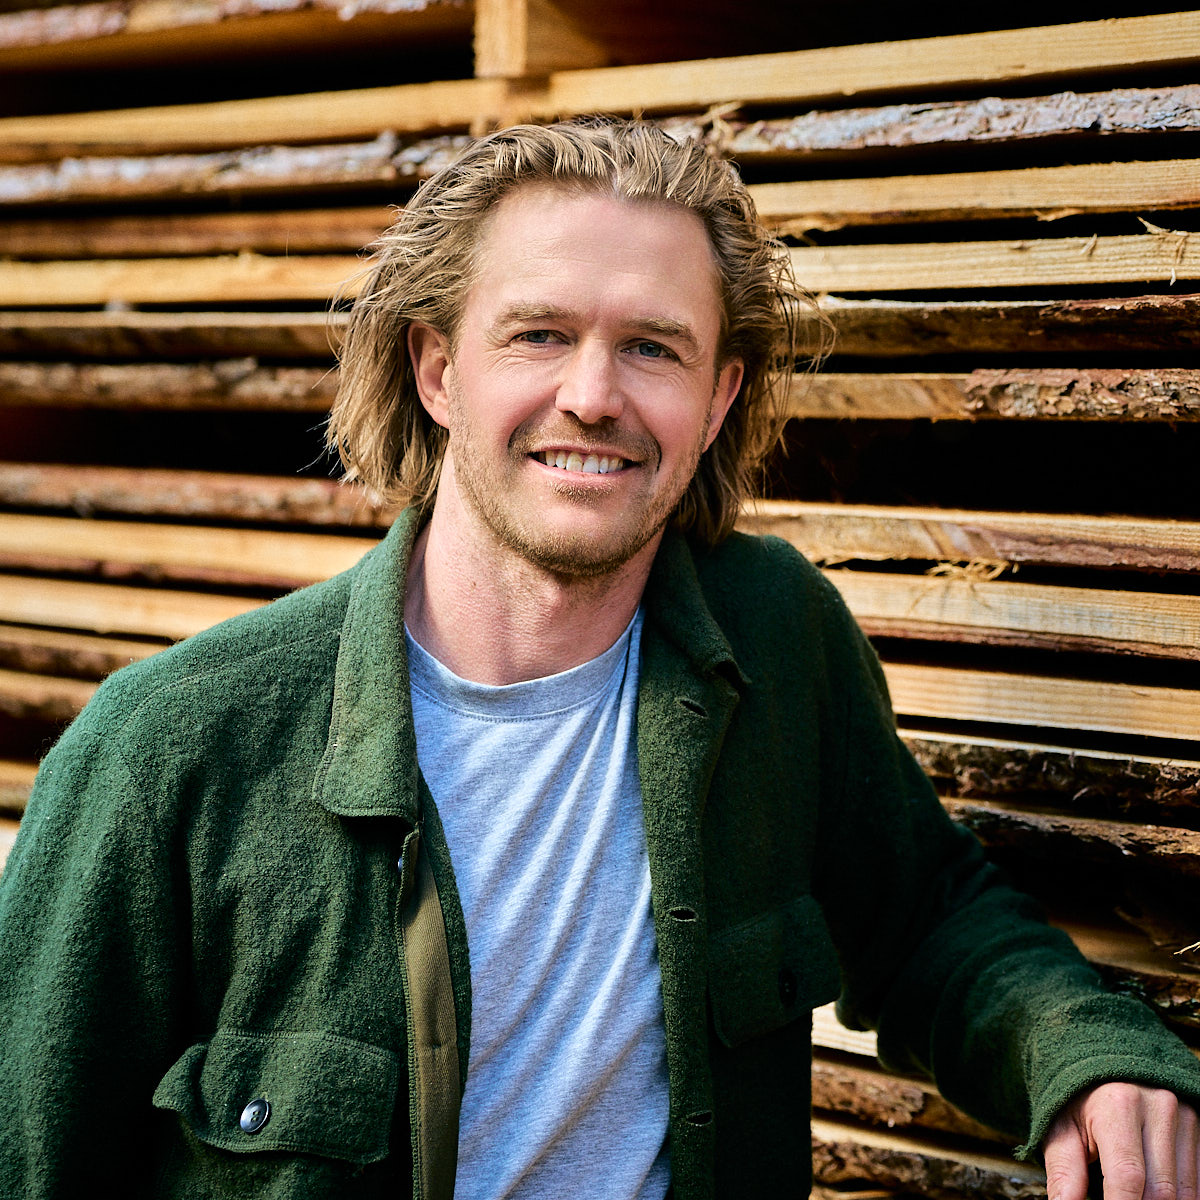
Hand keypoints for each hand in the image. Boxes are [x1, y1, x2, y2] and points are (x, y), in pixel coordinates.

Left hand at [1044, 1082, 1199, 1199]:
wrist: (1105, 1064)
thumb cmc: (1078, 1100)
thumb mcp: (1061, 1128)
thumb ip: (1065, 1171)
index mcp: (1118, 1104)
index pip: (1127, 1176)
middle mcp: (1158, 1107)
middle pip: (1160, 1189)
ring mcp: (1183, 1118)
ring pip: (1183, 1191)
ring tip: (1129, 1197)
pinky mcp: (1196, 1128)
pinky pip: (1195, 1181)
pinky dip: (1177, 1198)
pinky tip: (1150, 1195)